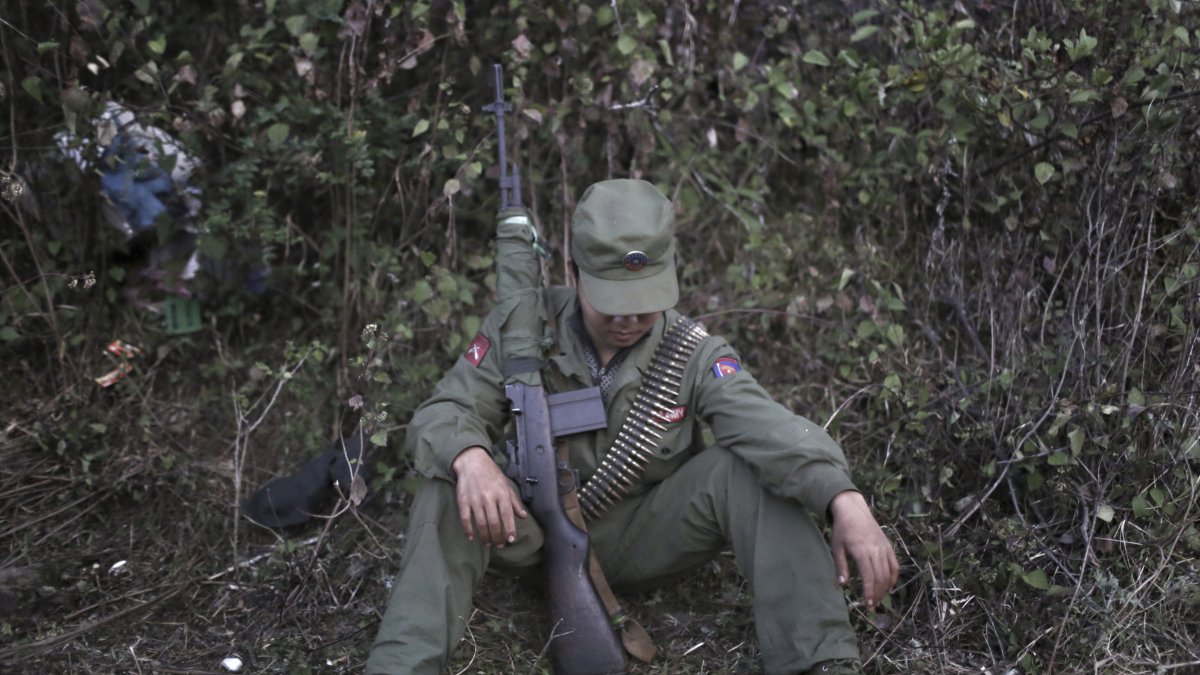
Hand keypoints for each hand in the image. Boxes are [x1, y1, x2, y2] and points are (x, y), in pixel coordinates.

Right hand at [451, 446, 526, 547]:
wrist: (472, 461)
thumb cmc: (491, 474)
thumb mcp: (506, 485)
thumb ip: (514, 502)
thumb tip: (523, 516)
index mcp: (501, 493)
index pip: (507, 515)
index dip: (509, 529)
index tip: (511, 540)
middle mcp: (489, 497)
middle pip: (494, 523)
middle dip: (498, 537)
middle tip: (500, 545)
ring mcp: (475, 499)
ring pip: (481, 523)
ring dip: (485, 536)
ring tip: (489, 544)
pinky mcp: (463, 500)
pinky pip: (465, 518)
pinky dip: (468, 529)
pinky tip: (472, 537)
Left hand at [828, 490, 898, 610]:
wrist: (853, 510)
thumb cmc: (842, 529)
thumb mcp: (836, 547)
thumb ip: (841, 566)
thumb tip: (843, 585)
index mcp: (861, 551)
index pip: (869, 577)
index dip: (870, 592)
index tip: (868, 605)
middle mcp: (875, 550)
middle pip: (881, 578)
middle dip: (878, 594)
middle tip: (872, 606)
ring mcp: (884, 548)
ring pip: (889, 573)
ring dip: (885, 588)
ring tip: (878, 599)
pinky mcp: (888, 546)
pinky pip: (894, 565)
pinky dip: (893, 578)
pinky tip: (888, 587)